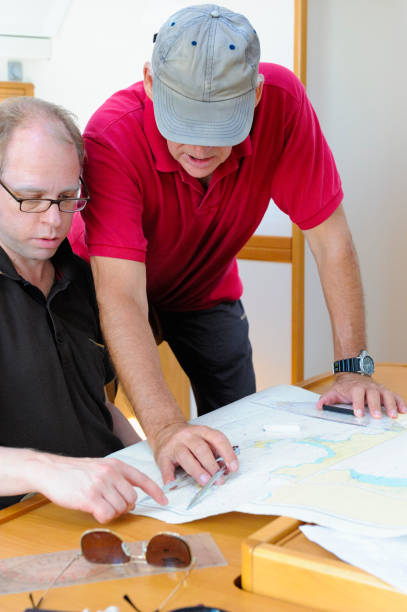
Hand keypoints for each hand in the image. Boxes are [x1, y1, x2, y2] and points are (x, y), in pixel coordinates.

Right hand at [35, 454, 166, 522]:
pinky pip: (107, 515)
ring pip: (120, 509)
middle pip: (132, 499)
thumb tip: (131, 500)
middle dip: (124, 507)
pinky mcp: (90, 497)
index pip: (142, 478)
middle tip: (110, 505)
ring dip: (111, 512)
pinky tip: (93, 511)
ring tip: (98, 505)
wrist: (51, 470)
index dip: (156, 491)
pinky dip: (103, 518)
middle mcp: (111, 473)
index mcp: (116, 464)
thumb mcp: (100, 467)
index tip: (164, 501)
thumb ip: (116, 479)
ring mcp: (101, 484)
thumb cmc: (75, 472)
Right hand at [151, 422, 238, 485]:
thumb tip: (224, 470)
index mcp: (202, 431)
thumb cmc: (188, 439)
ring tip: (204, 481)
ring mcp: (174, 445)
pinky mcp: (162, 455)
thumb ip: (214, 452)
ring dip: (196, 470)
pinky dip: (169, 477)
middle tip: (218, 480)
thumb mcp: (203, 439)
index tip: (233, 467)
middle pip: (201, 449)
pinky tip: (173, 485)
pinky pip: (166, 467)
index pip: (217, 439)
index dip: (227, 453)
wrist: (165, 430)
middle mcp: (188, 436)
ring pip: (185, 456)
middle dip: (211, 465)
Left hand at [316, 373, 406, 417]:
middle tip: (377, 417)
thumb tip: (319, 407)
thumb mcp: (334, 392)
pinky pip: (394, 395)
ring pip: (386, 394)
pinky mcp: (385, 391)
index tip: (358, 414)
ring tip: (394, 415)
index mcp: (355, 387)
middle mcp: (368, 387)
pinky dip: (399, 402)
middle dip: (375, 405)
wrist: (353, 375)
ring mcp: (378, 388)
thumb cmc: (344, 387)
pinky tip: (403, 410)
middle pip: (373, 394)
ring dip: (390, 404)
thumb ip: (326, 400)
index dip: (358, 404)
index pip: (357, 394)